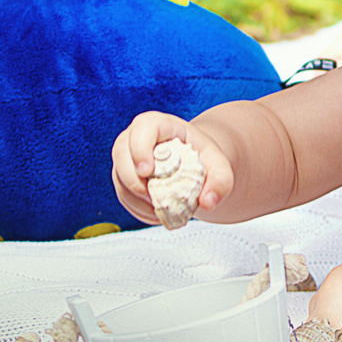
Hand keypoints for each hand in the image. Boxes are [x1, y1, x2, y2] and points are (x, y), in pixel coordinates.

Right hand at [110, 112, 234, 226]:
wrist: (194, 166)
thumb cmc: (204, 160)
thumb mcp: (219, 167)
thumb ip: (221, 181)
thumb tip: (208, 202)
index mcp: (160, 125)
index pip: (143, 127)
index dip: (140, 148)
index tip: (147, 171)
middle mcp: (136, 137)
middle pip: (121, 152)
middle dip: (132, 179)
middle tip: (153, 199)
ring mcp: (127, 158)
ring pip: (119, 178)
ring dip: (137, 200)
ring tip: (162, 212)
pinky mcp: (124, 178)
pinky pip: (123, 195)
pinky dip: (138, 209)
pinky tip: (158, 215)